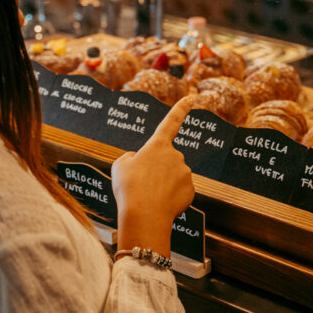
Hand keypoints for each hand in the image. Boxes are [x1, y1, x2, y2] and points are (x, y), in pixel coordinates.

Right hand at [111, 96, 195, 256]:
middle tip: (141, 185)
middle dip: (155, 171)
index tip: (191, 96)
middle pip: (165, 161)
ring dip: (161, 185)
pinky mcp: (190, 191)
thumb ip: (131, 159)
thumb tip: (139, 160)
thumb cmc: (129, 188)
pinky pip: (178, 192)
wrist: (144, 216)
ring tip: (148, 196)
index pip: (171, 122)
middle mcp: (176, 156)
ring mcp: (185, 173)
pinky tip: (160, 205)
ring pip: (172, 178)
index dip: (181, 108)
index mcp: (158, 145)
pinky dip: (169, 198)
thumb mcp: (120, 166)